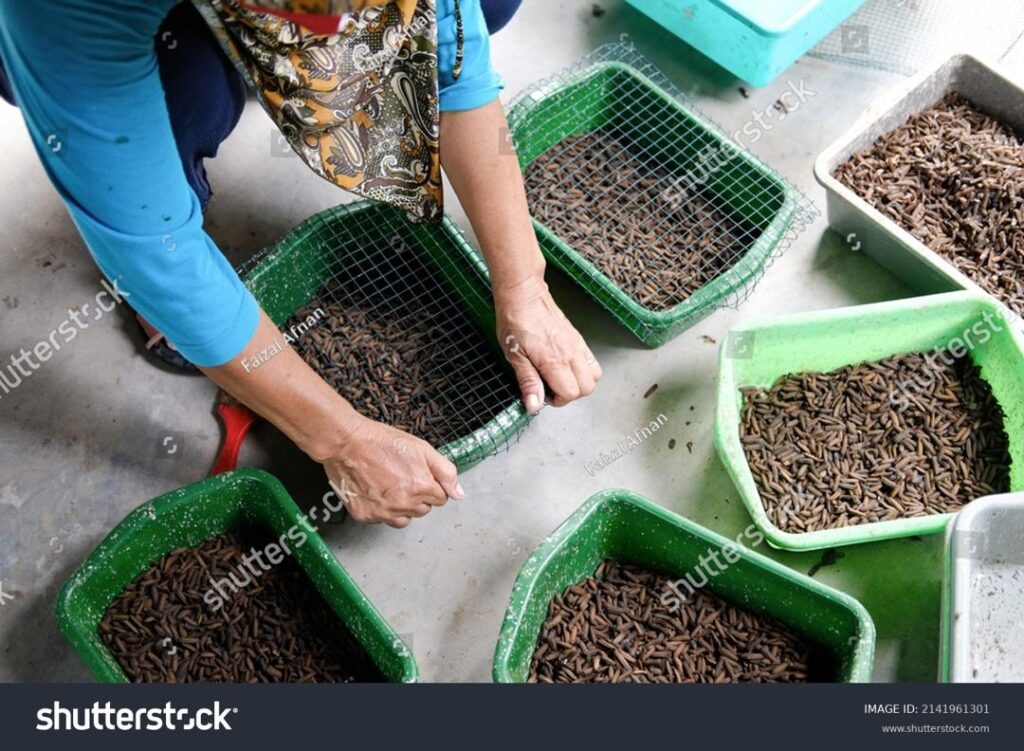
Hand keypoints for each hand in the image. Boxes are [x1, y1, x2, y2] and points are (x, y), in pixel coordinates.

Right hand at [316, 413, 462, 528]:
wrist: (348, 444)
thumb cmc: (382, 442)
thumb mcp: (422, 449)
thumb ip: (445, 472)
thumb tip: (459, 494)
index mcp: (421, 487)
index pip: (440, 498)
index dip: (431, 485)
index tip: (419, 475)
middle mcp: (404, 505)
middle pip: (424, 510)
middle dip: (418, 496)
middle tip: (402, 477)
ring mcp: (383, 513)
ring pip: (405, 519)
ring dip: (402, 507)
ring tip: (390, 486)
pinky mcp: (366, 516)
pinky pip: (383, 519)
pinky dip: (382, 509)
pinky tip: (375, 491)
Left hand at [496, 276, 601, 413]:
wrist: (524, 295)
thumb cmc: (515, 321)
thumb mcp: (514, 355)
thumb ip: (528, 381)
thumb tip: (534, 405)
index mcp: (554, 361)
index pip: (571, 393)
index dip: (558, 400)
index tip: (544, 395)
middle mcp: (571, 354)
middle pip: (587, 388)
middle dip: (571, 395)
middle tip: (552, 388)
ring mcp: (577, 345)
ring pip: (594, 376)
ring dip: (580, 383)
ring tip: (560, 378)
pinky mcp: (578, 338)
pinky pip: (592, 361)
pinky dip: (584, 370)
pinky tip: (565, 366)